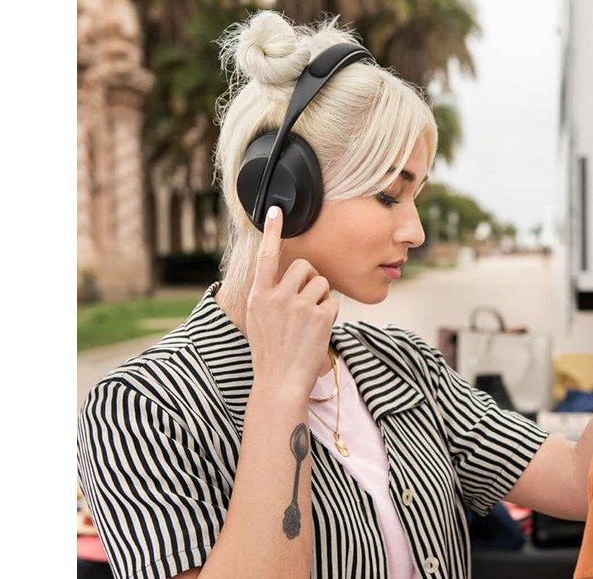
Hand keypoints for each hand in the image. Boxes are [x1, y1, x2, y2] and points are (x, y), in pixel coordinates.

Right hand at [245, 206, 339, 394]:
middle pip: (304, 266)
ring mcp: (298, 306)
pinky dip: (330, 315)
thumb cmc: (270, 350)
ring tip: (309, 321)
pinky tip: (317, 331)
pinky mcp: (319, 316)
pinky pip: (333, 302)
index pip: (266, 256)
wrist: (280, 381)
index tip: (276, 211)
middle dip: (310, 279)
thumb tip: (283, 273)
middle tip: (305, 303)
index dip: (272, 232)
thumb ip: (268, 294)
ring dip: (321, 298)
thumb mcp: (259, 318)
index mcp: (259, 295)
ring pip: (322, 283)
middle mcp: (277, 296)